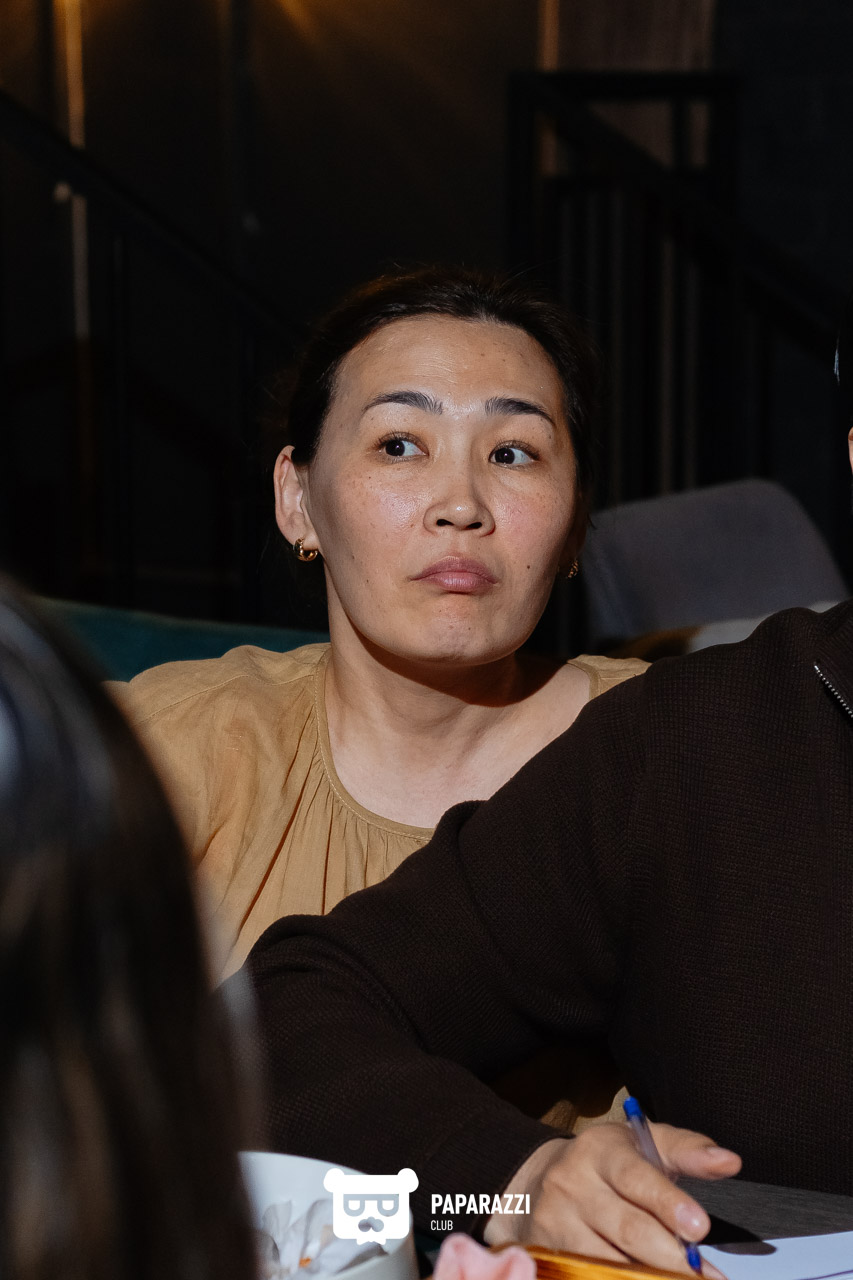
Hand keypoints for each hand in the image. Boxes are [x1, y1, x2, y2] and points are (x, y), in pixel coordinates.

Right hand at [483, 1123, 741, 1275]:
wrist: (539, 1180)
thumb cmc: (608, 1163)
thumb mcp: (642, 1143)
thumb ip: (687, 1150)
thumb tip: (729, 1162)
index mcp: (599, 1150)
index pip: (635, 1177)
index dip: (668, 1202)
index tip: (700, 1227)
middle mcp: (572, 1184)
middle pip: (628, 1229)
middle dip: (671, 1257)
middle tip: (705, 1275)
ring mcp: (556, 1223)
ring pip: (609, 1262)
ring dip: (650, 1279)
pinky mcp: (546, 1253)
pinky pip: (587, 1275)